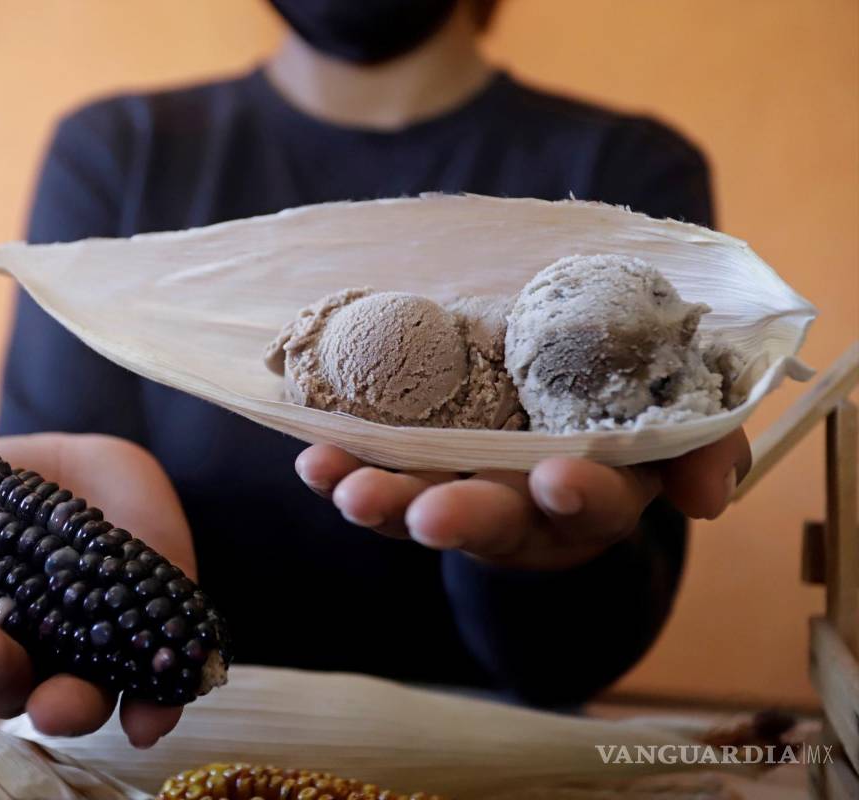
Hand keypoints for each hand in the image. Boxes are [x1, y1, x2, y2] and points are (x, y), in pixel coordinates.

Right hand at [0, 433, 194, 747]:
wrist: (99, 467)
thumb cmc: (10, 491)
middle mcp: (18, 658)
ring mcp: (83, 659)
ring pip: (63, 703)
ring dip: (57, 707)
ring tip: (55, 698)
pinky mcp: (146, 652)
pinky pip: (151, 697)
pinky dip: (150, 711)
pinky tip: (149, 717)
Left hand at [295, 429, 750, 569]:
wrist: (562, 422)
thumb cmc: (625, 422)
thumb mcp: (677, 428)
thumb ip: (703, 447)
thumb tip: (706, 497)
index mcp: (597, 495)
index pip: (597, 504)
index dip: (582, 495)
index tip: (560, 478)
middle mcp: (525, 510)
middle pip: (495, 522)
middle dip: (462, 518)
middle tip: (430, 514)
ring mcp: (464, 496)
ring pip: (421, 509)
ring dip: (381, 502)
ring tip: (343, 486)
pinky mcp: (416, 477)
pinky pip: (377, 479)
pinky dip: (342, 469)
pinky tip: (312, 458)